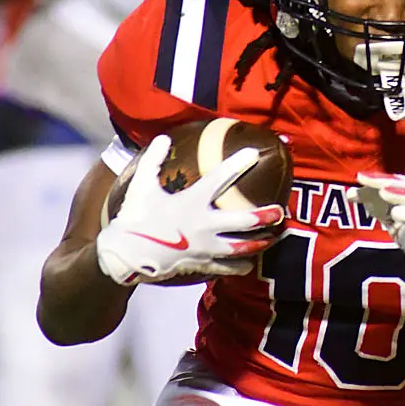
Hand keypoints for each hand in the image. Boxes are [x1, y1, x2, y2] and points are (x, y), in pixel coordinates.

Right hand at [96, 135, 284, 285]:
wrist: (123, 257)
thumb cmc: (133, 218)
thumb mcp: (140, 186)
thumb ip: (153, 160)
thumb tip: (163, 137)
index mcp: (190, 203)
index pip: (219, 179)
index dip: (237, 164)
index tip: (254, 153)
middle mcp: (203, 226)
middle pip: (243, 221)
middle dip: (265, 215)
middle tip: (280, 211)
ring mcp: (204, 248)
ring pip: (241, 247)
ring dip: (260, 242)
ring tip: (275, 237)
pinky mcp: (201, 264)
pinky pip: (226, 267)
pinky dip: (240, 265)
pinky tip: (250, 263)